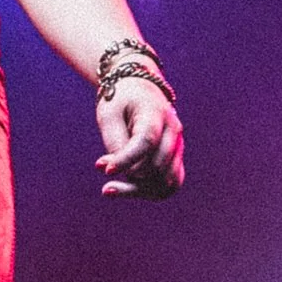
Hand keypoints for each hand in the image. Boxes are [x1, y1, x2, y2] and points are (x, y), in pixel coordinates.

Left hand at [96, 76, 183, 198]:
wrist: (140, 90)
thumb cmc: (120, 101)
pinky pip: (170, 185)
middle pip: (156, 165)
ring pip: (167, 182)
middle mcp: (173, 131)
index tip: (106, 170)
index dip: (126, 159)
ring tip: (111, 188)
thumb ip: (115, 143)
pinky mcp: (176, 158)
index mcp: (156, 113)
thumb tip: (120, 173)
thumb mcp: (109, 116)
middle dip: (128, 173)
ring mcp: (178, 146)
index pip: (146, 141)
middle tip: (102, 166)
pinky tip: (125, 188)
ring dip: (138, 189)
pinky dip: (149, 191)